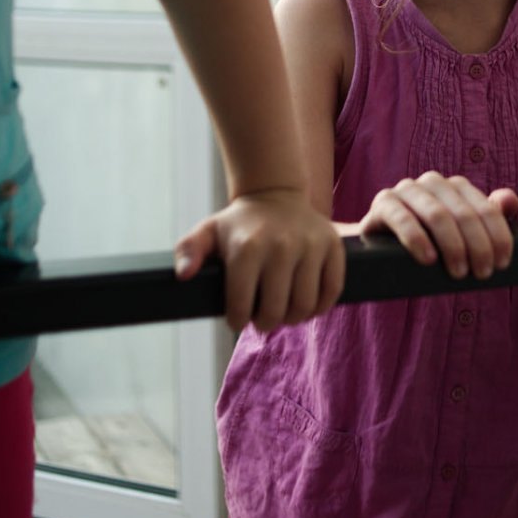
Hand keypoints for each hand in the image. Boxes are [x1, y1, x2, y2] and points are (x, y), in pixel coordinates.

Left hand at [173, 188, 344, 332]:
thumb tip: (184, 274)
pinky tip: (307, 305)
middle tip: (262, 318)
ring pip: (305, 305)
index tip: (238, 318)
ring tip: (284, 313)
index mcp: (247, 247)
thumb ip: (189, 250)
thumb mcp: (208, 232)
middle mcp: (281, 246)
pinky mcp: (333, 246)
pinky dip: (321, 306)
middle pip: (276, 310)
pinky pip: (332, 289)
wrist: (276, 195)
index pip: (242, 305)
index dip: (238, 319)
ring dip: (293, 318)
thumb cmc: (240, 224)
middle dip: (266, 322)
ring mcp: (311, 245)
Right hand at [359, 172, 517, 280]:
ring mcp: (406, 190)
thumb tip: (510, 201)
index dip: (498, 236)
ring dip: (452, 246)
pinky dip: (418, 240)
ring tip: (459, 273)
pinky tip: (428, 260)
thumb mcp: (462, 235)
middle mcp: (433, 182)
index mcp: (456, 187)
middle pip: (464, 213)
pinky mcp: (383, 203)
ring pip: (437, 214)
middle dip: (478, 246)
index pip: (485, 208)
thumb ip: (489, 216)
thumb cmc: (430, 243)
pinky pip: (402, 218)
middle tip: (482, 274)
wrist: (381, 250)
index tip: (502, 264)